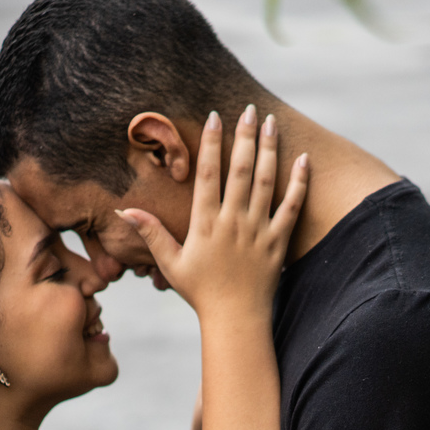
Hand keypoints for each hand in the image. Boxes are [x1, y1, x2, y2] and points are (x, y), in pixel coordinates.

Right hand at [118, 106, 308, 319]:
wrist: (235, 320)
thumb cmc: (200, 292)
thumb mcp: (170, 263)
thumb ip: (151, 233)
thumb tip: (125, 211)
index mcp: (205, 224)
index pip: (208, 174)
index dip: (211, 143)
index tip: (214, 117)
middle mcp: (233, 222)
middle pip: (241, 170)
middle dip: (244, 136)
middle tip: (247, 109)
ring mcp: (259, 231)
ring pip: (267, 183)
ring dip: (270, 150)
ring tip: (271, 122)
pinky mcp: (279, 242)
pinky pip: (292, 207)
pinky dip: (299, 183)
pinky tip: (303, 160)